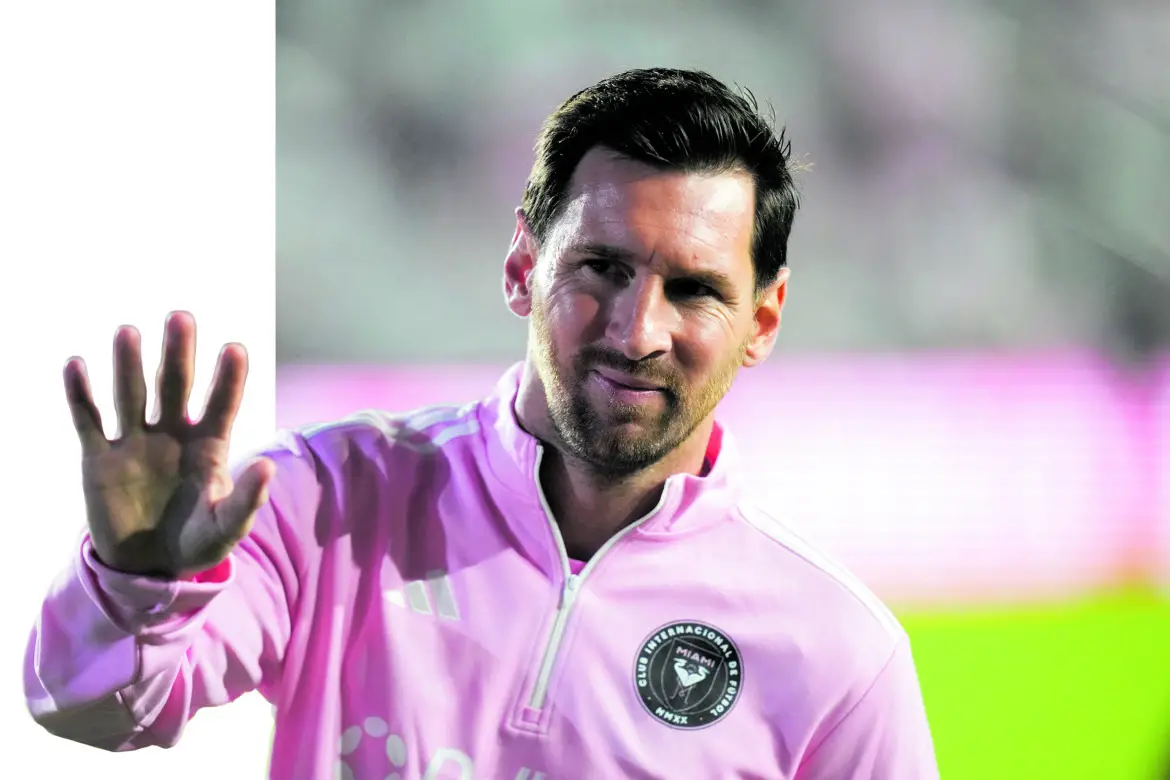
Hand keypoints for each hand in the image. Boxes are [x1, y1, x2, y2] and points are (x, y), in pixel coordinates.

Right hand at [63, 311, 273, 577]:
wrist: (148, 566)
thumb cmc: (197, 542)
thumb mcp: (226, 528)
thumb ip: (245, 500)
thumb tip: (267, 467)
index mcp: (210, 446)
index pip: (222, 404)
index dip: (228, 378)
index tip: (235, 349)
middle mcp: (173, 434)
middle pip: (176, 385)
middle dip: (178, 353)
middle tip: (181, 317)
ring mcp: (135, 442)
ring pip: (132, 393)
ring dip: (128, 364)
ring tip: (128, 332)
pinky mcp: (100, 458)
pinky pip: (89, 420)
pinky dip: (81, 395)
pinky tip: (76, 365)